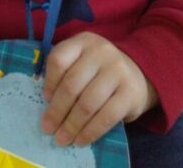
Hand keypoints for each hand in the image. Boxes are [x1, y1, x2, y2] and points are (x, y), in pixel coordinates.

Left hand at [41, 31, 156, 146]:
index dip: (49, 82)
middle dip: (56, 111)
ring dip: (71, 125)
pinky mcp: (130, 93)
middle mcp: (101, 52)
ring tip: (61, 139)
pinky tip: (80, 141)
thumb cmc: (99, 70)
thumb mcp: (82, 60)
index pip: (59, 59)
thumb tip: (46, 102)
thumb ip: (65, 72)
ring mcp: (117, 71)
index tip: (45, 99)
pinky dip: (90, 132)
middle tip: (47, 128)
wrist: (138, 72)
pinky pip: (106, 117)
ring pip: (87, 103)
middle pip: (72, 84)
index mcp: (84, 41)